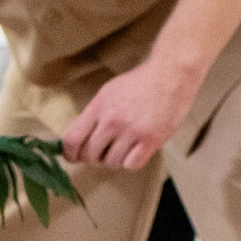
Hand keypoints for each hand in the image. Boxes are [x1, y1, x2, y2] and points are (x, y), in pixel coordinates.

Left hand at [60, 59, 206, 170]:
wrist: (171, 75)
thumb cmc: (140, 83)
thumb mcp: (109, 92)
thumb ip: (94, 115)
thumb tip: (78, 140)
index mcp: (99, 106)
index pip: (73, 139)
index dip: (69, 153)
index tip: (72, 157)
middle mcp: (112, 120)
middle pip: (90, 154)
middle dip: (93, 157)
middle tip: (103, 152)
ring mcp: (132, 131)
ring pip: (111, 162)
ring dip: (114, 160)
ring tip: (122, 148)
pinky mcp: (151, 140)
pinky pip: (131, 165)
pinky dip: (130, 162)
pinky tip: (135, 151)